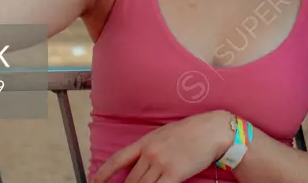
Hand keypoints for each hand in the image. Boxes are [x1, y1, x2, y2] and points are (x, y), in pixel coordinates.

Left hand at [91, 111, 233, 182]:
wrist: (212, 130)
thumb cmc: (192, 132)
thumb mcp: (165, 134)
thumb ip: (151, 147)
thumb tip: (141, 161)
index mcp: (146, 141)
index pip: (118, 159)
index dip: (104, 173)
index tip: (95, 182)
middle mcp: (150, 152)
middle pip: (131, 180)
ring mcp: (161, 163)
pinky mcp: (174, 173)